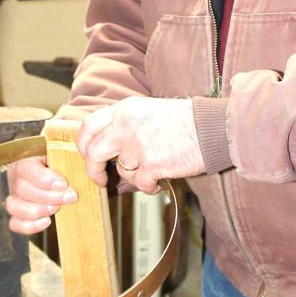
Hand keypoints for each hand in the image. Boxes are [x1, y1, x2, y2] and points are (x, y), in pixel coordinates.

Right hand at [5, 154, 77, 235]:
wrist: (59, 173)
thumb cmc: (60, 160)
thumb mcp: (62, 152)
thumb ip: (66, 155)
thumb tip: (81, 159)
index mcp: (24, 159)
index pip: (26, 168)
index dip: (44, 179)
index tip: (63, 184)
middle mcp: (15, 177)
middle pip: (22, 189)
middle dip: (48, 196)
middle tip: (69, 198)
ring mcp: (14, 196)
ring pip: (15, 206)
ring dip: (38, 210)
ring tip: (56, 208)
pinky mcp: (17, 213)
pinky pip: (15, 223)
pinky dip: (30, 226)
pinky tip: (47, 222)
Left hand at [76, 97, 204, 194]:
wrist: (212, 128)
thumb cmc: (186, 120)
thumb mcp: (149, 110)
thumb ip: (126, 123)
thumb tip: (108, 144)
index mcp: (124, 109)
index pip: (87, 126)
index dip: (83, 145)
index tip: (87, 156)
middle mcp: (126, 125)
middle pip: (92, 152)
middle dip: (94, 171)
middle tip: (101, 180)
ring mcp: (138, 146)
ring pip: (121, 171)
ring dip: (135, 176)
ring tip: (153, 170)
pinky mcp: (152, 164)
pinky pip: (140, 184)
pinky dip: (149, 187)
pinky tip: (160, 181)